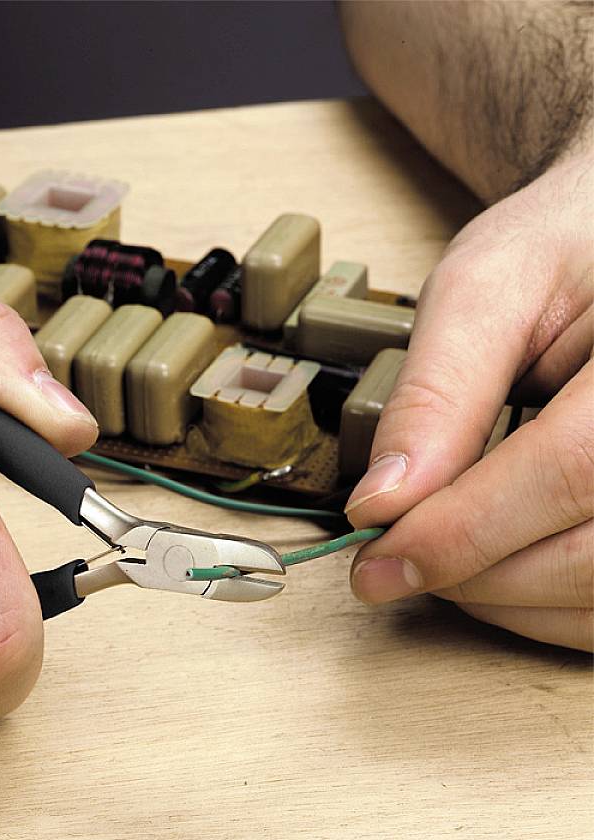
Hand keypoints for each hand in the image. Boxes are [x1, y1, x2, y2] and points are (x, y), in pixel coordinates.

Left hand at [344, 156, 592, 651]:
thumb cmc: (571, 244)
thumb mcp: (487, 287)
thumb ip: (437, 393)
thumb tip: (382, 501)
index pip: (573, 468)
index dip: (465, 530)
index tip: (378, 560)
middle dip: (476, 573)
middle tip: (395, 561)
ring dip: (509, 599)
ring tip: (440, 556)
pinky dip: (549, 605)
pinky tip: (497, 568)